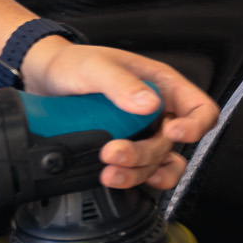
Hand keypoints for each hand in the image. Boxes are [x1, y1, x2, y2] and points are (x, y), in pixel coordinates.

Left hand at [21, 37, 218, 190]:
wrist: (42, 80)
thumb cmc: (73, 63)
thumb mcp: (95, 67)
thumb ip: (121, 82)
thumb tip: (149, 103)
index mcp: (162, 85)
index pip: (200, 110)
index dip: (195, 126)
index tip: (172, 132)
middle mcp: (157, 112)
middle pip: (172, 144)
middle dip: (145, 154)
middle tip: (114, 152)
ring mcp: (141, 133)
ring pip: (158, 164)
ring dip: (137, 173)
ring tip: (109, 173)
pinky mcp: (124, 149)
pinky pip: (140, 172)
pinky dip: (132, 179)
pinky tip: (115, 178)